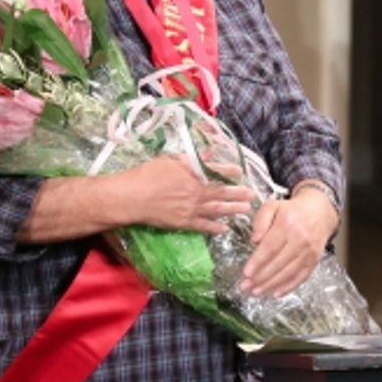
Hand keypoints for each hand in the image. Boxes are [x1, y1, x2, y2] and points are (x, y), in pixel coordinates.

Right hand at [113, 156, 252, 233]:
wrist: (129, 198)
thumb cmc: (146, 175)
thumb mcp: (169, 160)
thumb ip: (191, 159)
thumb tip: (209, 153)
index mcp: (193, 175)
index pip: (216, 172)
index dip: (229, 172)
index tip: (240, 172)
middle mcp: (196, 192)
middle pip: (222, 193)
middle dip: (238, 193)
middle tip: (252, 194)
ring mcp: (190, 209)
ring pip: (217, 209)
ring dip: (233, 210)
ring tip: (246, 209)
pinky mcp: (183, 222)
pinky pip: (203, 226)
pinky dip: (215, 228)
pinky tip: (225, 229)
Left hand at [240, 189, 336, 296]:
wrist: (319, 211)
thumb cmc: (292, 210)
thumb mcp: (272, 206)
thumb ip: (260, 221)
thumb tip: (255, 240)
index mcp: (287, 224)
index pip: (270, 247)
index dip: (258, 262)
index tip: (246, 273)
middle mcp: (300, 239)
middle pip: (278, 263)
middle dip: (260, 278)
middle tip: (245, 287)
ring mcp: (309, 251)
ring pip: (289, 272)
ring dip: (271, 285)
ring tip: (256, 292)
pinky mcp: (314, 260)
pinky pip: (301, 277)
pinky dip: (289, 287)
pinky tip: (276, 294)